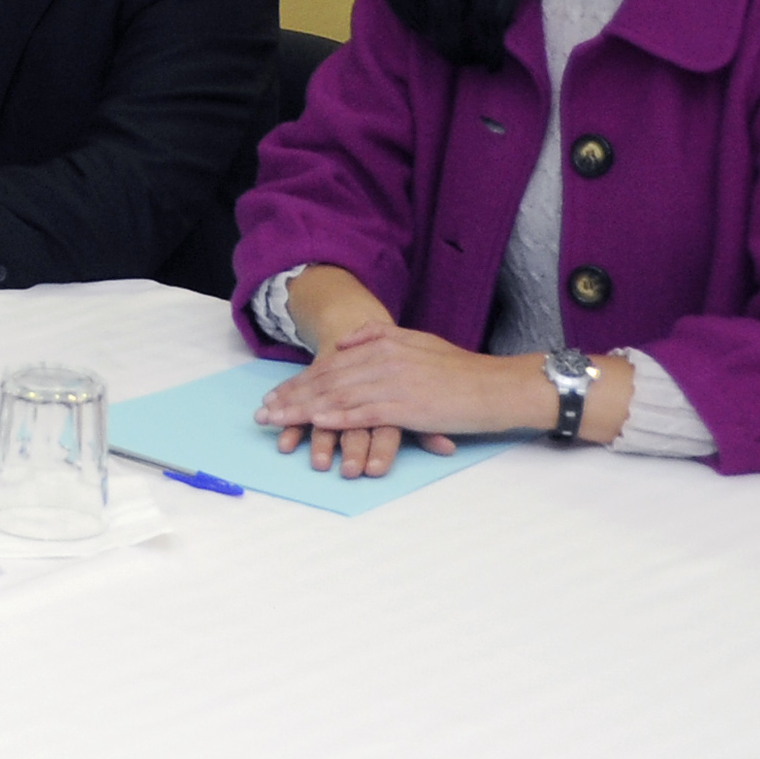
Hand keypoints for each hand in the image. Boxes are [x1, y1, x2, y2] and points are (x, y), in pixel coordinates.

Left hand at [253, 321, 547, 478]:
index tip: (275, 394)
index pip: (330, 364)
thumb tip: (343, 342)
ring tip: (277, 421)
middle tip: (263, 412)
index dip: (299, 381)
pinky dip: (337, 417)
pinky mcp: (406, 405)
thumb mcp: (416, 341)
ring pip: (338, 396)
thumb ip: (378, 336)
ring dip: (303, 410)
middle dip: (291, 397)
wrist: (496, 386)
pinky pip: (364, 412)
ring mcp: (393, 382)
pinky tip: (315, 422)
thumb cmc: (459, 370)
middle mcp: (383, 359)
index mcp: (383, 344)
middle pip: (327, 379)